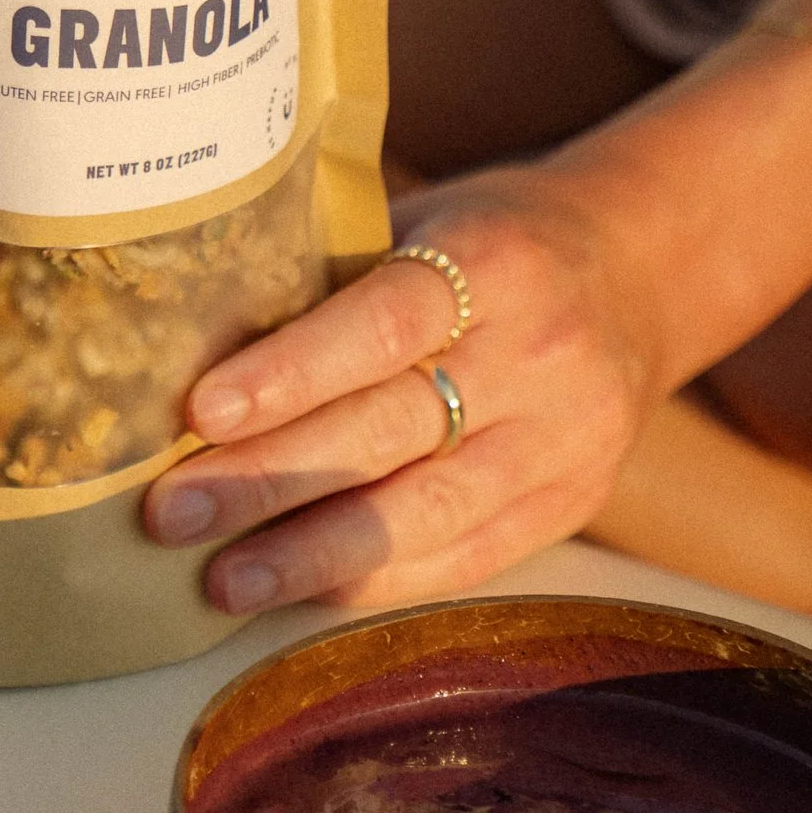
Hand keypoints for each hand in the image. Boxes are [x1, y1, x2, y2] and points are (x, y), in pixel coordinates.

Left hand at [142, 170, 668, 615]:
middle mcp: (541, 356)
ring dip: (310, 555)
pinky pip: (459, 560)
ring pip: (424, 514)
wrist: (641, 272)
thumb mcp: (430, 221)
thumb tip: (184, 345)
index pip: (386, 323)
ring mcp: (564, 442)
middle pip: (390, 430)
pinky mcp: (570, 506)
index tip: (203, 409)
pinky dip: (370, 581)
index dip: (293, 371)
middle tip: (170, 513)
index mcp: (497, 262)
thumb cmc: (493, 241)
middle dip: (268, 478)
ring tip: (221, 581)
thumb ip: (337, 278)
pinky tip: (294, 592)